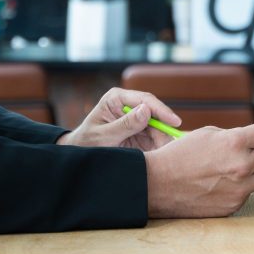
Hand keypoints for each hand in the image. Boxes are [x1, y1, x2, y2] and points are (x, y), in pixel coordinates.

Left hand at [58, 87, 183, 150]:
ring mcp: (135, 118)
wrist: (80, 155)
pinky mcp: (139, 132)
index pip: (144, 100)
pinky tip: (160, 155)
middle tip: (170, 144)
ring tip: (165, 153)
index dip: (161, 110)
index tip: (174, 121)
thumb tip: (146, 111)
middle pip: (154, 113)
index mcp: (117, 98)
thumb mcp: (102, 136)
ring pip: (157, 126)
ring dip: (162, 139)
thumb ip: (124, 124)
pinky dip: (159, 146)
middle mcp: (128, 105)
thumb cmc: (86, 143)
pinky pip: (154, 137)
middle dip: (164, 128)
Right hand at [144, 117, 253, 217]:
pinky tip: (227, 181)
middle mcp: (242, 167)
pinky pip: (250, 192)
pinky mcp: (233, 206)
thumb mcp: (208, 135)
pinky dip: (244, 185)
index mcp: (235, 143)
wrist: (157, 184)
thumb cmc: (180, 154)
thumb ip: (236, 136)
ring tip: (246, 164)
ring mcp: (239, 189)